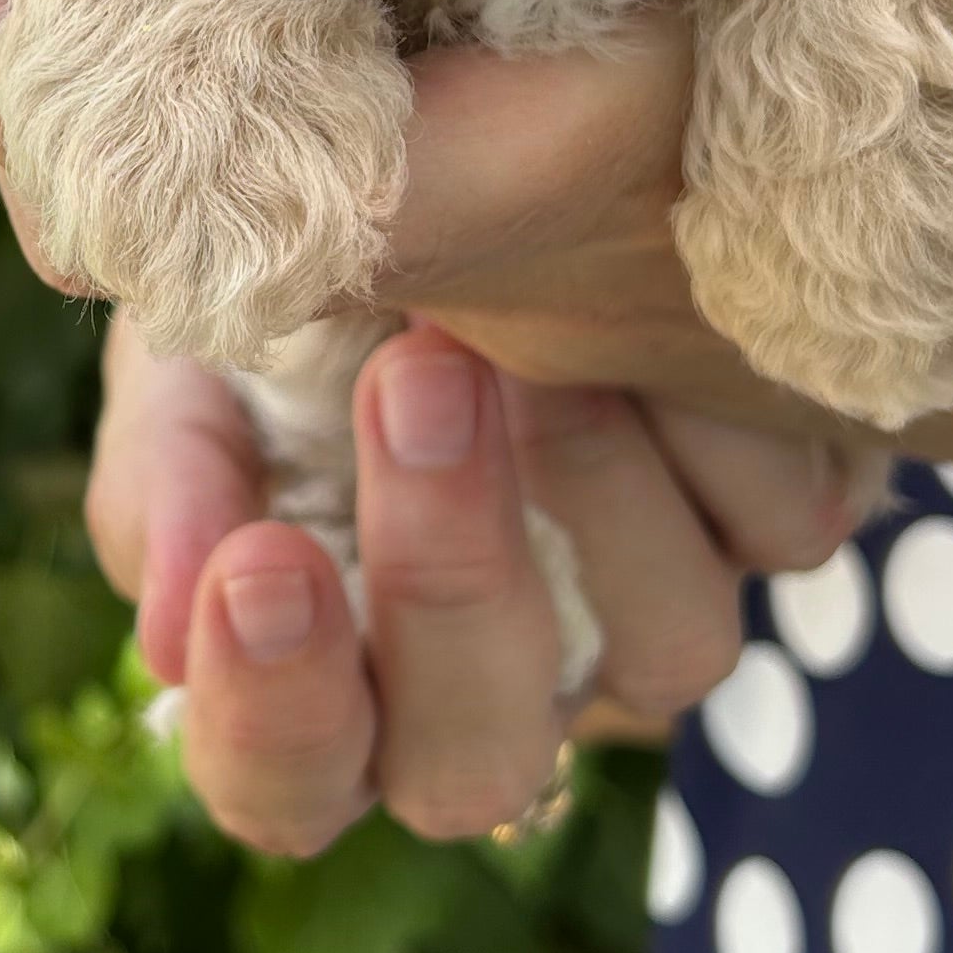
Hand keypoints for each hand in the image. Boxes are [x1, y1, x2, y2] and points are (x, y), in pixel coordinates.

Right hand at [79, 311, 874, 851]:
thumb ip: (170, 484)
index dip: (275, 715)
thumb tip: (174, 626)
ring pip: (664, 654)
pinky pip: (782, 526)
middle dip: (445, 580)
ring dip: (594, 485)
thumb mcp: (187, 368)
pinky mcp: (768, 525)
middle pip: (479, 760)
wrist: (450, 164)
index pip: (287, 787)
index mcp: (328, 686)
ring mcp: (639, 624)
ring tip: (523, 322)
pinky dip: (717, 418)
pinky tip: (646, 296)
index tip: (257, 567)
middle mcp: (497, 693)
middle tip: (415, 385)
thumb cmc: (288, 305)